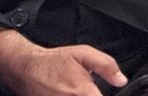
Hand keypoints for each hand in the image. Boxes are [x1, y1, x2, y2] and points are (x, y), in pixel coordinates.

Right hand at [0, 29, 125, 95]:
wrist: (26, 68)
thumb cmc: (54, 61)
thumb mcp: (84, 54)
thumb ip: (106, 66)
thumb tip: (121, 80)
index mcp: (82, 91)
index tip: (102, 91)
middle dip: (94, 95)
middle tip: (89, 88)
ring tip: (75, 90)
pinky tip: (67, 92)